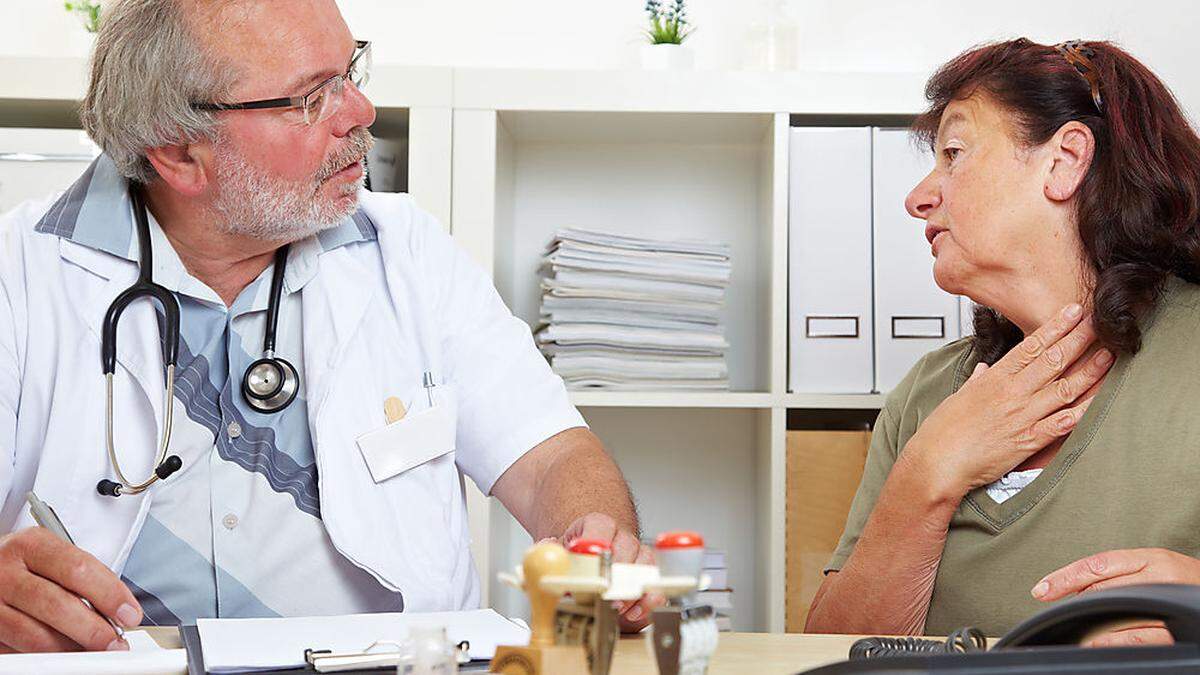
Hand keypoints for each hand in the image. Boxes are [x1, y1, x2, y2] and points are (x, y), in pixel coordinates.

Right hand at [0, 527, 141, 651]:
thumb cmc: (24, 564)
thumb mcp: (51, 555)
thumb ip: (82, 577)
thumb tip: (117, 610)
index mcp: (30, 545)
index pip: (78, 569)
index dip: (109, 594)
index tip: (129, 614)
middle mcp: (5, 572)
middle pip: (58, 605)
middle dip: (94, 629)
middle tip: (115, 642)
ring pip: (36, 635)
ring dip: (71, 649)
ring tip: (93, 651)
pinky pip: (19, 651)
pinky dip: (47, 656)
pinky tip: (64, 654)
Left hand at [559, 512, 663, 631]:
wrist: (588, 558)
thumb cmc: (575, 555)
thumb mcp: (556, 549)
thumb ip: (550, 551)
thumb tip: (547, 555)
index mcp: (597, 525)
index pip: (600, 527)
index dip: (595, 543)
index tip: (590, 558)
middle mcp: (621, 537)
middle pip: (626, 548)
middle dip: (615, 572)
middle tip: (604, 590)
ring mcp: (637, 556)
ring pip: (645, 566)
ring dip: (632, 589)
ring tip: (617, 607)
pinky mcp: (647, 577)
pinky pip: (654, 586)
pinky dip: (646, 601)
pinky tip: (632, 612)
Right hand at [902, 303, 1111, 498]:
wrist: (938, 461)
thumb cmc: (943, 431)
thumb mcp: (958, 397)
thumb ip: (976, 380)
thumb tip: (985, 369)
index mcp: (995, 379)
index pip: (1031, 345)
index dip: (1056, 327)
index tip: (1073, 312)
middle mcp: (1012, 393)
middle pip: (1053, 360)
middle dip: (1080, 339)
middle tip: (1100, 323)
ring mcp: (1022, 416)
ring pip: (1065, 388)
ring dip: (1089, 371)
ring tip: (1108, 356)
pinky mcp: (1028, 440)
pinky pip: (1061, 424)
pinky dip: (1081, 413)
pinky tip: (1099, 402)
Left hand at [1031, 548, 1199, 646]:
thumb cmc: (1182, 582)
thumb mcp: (1152, 568)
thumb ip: (1118, 575)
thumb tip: (1076, 590)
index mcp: (1149, 558)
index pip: (1096, 564)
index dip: (1064, 577)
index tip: (1041, 589)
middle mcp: (1158, 576)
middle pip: (1102, 589)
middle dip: (1074, 602)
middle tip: (1054, 611)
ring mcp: (1168, 601)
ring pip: (1116, 611)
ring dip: (1088, 622)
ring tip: (1070, 627)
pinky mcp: (1176, 627)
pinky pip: (1138, 637)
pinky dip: (1113, 641)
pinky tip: (1096, 642)